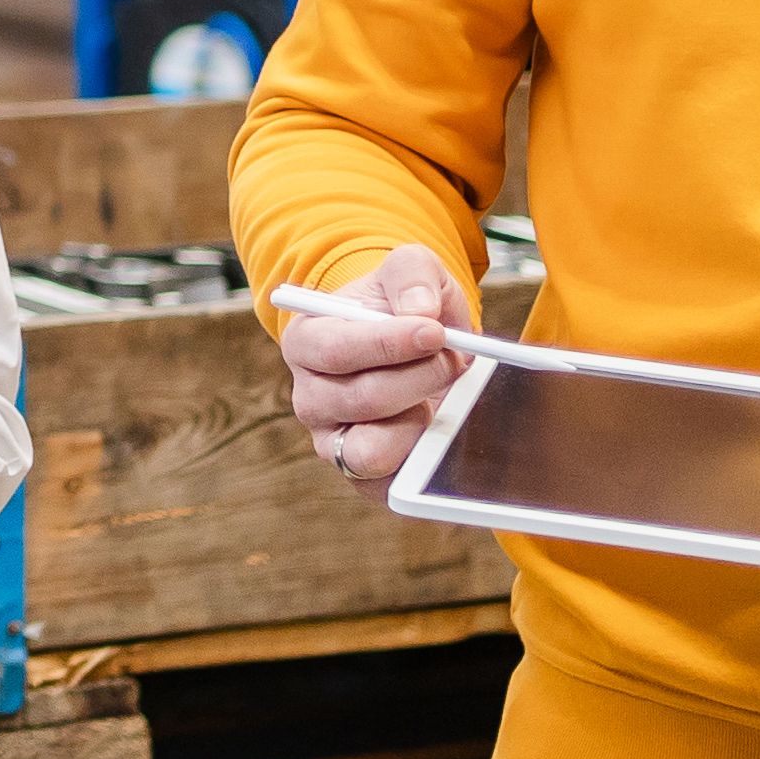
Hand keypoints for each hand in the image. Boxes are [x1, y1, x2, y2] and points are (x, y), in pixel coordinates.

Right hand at [276, 243, 473, 490]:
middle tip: (453, 357)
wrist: (418, 345)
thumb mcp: (411, 272)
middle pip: (361, 399)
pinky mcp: (361, 477)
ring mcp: (332, 442)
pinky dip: (419, 463)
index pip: (335, 349)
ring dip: (417, 422)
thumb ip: (413, 275)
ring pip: (369, 451)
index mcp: (307, 341)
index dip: (387, 343)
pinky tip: (438, 428)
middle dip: (420, 377)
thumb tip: (420, 311)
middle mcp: (310, 397)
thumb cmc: (404, 307)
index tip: (434, 331)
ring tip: (437, 395)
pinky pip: (386, 486)